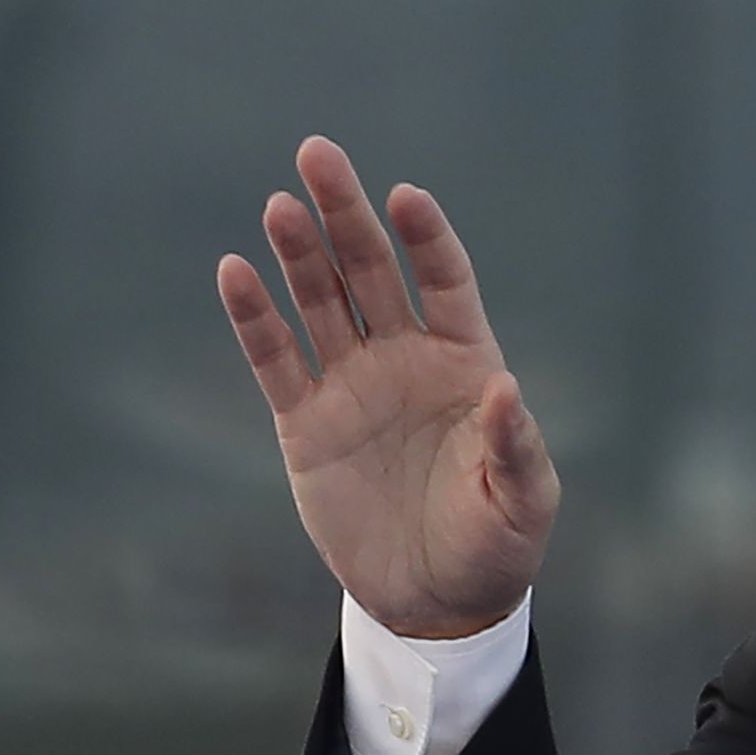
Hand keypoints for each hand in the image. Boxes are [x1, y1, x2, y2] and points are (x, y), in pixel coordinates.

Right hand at [218, 136, 558, 639]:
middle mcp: (404, 358)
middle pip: (370, 270)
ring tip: (279, 204)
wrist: (434, 601)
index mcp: (464, 362)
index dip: (425, 238)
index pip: (443, 280)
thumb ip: (514, 446)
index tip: (405, 198)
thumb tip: (504, 387)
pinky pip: (276, 361)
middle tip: (317, 154)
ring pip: (319, 301)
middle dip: (345, 213)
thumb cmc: (494, 545)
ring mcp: (351, 386)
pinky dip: (254, 319)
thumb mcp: (521, 502)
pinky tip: (234, 271)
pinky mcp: (305, 423)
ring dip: (297, 252)